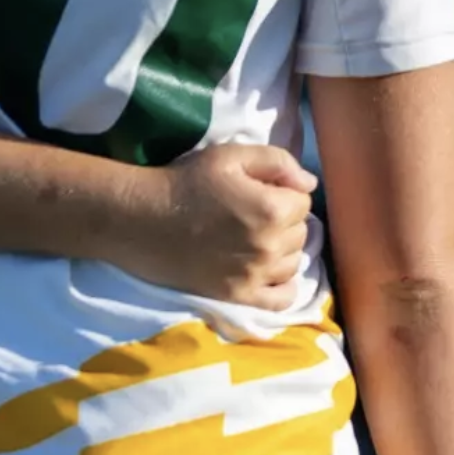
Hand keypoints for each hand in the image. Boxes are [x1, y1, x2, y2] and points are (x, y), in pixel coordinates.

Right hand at [121, 142, 318, 307]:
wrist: (143, 219)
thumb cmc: (186, 182)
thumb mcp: (231, 156)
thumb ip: (278, 162)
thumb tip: (309, 183)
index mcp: (272, 209)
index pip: (303, 201)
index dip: (284, 192)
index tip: (261, 191)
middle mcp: (268, 246)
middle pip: (300, 233)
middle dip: (284, 220)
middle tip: (254, 213)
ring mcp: (255, 275)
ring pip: (294, 262)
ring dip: (283, 249)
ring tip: (256, 239)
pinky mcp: (239, 296)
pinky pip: (282, 298)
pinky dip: (283, 285)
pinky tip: (270, 271)